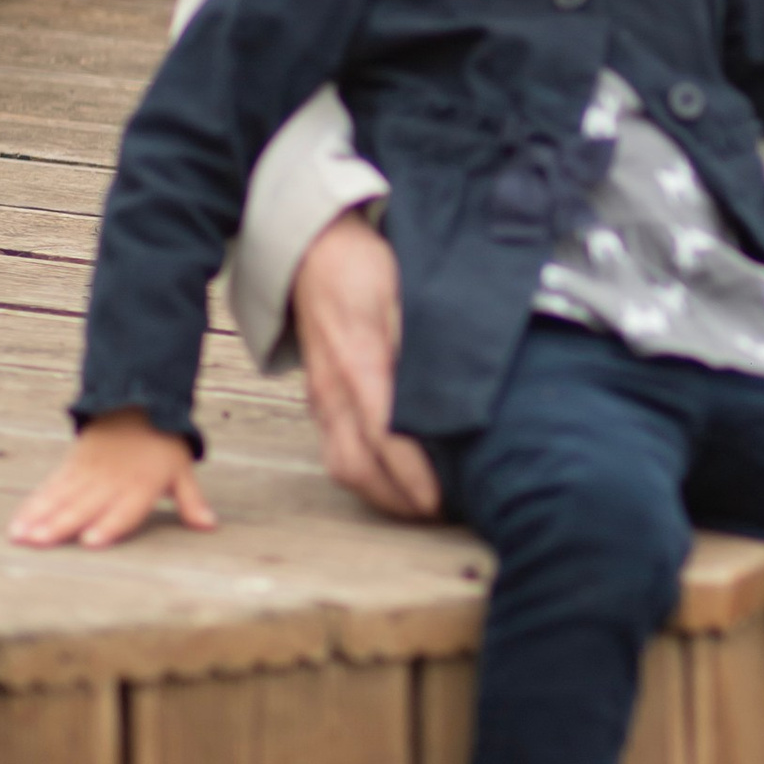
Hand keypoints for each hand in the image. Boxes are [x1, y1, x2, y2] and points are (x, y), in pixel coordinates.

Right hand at [12, 413, 213, 549]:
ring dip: (39, 518)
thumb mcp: (182, 470)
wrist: (137, 402)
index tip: (90, 542)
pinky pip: (49, 488)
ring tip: (20, 536)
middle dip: (60, 525)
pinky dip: (32, 505)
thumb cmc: (163, 443)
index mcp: (140, 486)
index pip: (123, 510)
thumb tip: (211, 527)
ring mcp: (87, 474)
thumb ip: (192, 501)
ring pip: (60, 498)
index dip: (108, 526)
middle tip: (39, 542)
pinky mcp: (71, 467)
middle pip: (83, 506)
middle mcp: (110, 483)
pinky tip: (18, 522)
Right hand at [291, 210, 441, 519]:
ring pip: (341, 465)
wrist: (312, 251)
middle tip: (440, 512)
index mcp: (360, 364)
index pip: (385, 435)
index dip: (411, 474)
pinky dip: (364, 475)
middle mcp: (334, 390)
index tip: (438, 499)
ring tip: (420, 505)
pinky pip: (335, 450)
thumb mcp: (405, 290)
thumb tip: (451, 382)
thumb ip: (423, 337)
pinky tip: (393, 479)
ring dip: (378, 494)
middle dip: (396, 499)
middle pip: (356, 466)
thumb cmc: (365, 268)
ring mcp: (322, 397)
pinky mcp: (320, 398)